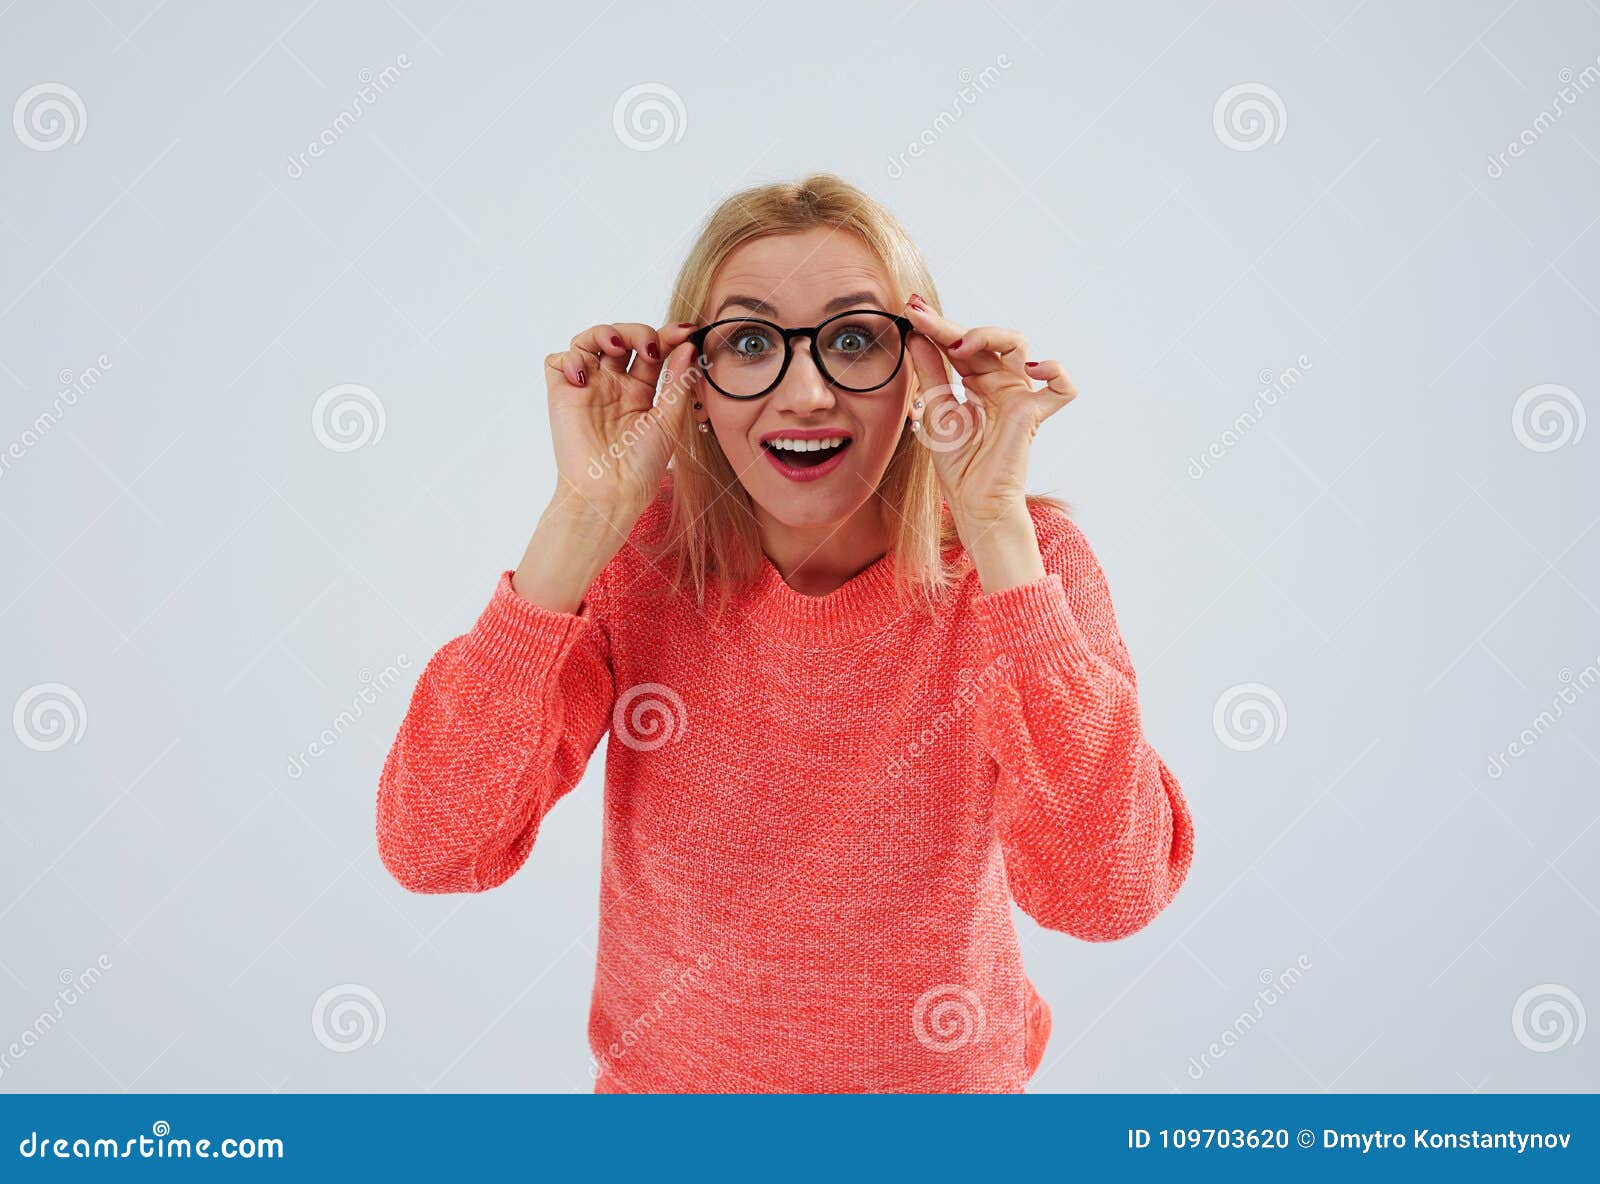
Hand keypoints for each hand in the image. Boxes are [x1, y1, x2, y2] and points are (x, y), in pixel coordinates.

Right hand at [543, 320, 700, 530]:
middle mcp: (612, 385)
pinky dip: (569, 357)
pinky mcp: (562, 394)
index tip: (687, 332)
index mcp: (640, 391)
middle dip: (637, 332)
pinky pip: (557, 361)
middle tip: (650, 346)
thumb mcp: (669, 419)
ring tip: (617, 346)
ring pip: (588, 341)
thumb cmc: (642, 465)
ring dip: (603, 332)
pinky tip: (585, 374)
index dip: (667, 336)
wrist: (612, 490)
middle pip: (621, 338)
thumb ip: (678, 381)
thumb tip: (688, 346)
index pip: (652, 350)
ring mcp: (587, 387)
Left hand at [902, 294, 1076, 534]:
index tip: (910, 310)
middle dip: (949, 326)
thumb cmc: (959, 464)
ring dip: (990, 335)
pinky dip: (1055, 372)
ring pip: (1018, 345)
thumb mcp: (936, 410)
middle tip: (920, 316)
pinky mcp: (1034, 414)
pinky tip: (1033, 368)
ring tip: (960, 346)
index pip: (959, 345)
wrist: (972, 502)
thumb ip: (929, 372)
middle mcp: (1000, 383)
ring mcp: (1019, 396)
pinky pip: (1061, 388)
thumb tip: (915, 336)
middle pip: (983, 340)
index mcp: (977, 382)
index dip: (937, 327)